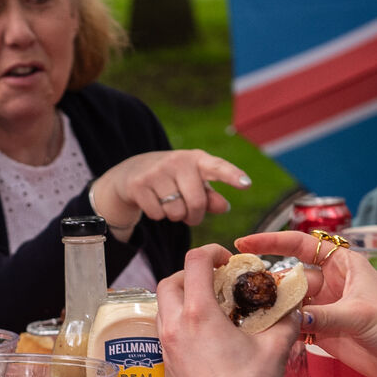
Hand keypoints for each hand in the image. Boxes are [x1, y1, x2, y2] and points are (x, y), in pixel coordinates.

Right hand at [91, 150, 250, 238]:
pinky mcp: (138, 184)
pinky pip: (157, 214)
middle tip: (190, 216)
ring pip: (175, 212)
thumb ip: (210, 197)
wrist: (130, 172)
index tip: (246, 184)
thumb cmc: (172, 179)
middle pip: (196, 202)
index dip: (232, 176)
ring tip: (169, 205)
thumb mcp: (193, 183)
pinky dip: (157, 215)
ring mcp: (156, 171)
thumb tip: (224, 207)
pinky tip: (153, 202)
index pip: (217, 167)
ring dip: (175, 216)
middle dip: (194, 216)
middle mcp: (176, 161)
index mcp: (197, 159)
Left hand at [158, 244, 298, 376]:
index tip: (228, 259)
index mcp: (198, 313)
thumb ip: (285, 320)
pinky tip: (204, 331)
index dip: (211, 252)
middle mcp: (175, 324)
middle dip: (191, 273)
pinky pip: (165, 327)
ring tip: (211, 304)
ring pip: (163, 305)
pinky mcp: (167, 360)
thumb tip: (293, 306)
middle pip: (170, 281)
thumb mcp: (275, 348)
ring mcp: (167, 343)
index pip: (194, 263)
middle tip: (216, 279)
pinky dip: (179, 318)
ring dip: (183, 296)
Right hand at [237, 230, 376, 376]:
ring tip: (249, 312)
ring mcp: (323, 306)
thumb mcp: (359, 315)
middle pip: (289, 275)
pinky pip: (292, 323)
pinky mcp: (319, 329)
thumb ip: (322, 315)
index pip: (302, 244)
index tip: (243, 244)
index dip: (271, 241)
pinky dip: (278, 326)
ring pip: (288, 301)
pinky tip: (263, 329)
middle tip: (242, 289)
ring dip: (271, 307)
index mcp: (343, 265)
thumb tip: (289, 317)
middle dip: (268, 282)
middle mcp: (330, 283)